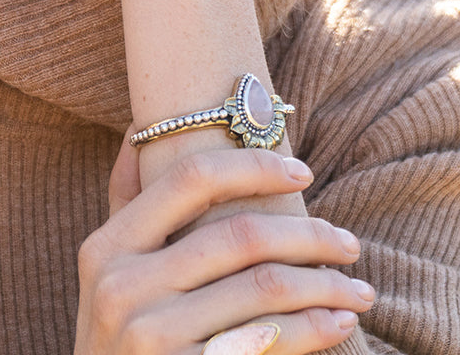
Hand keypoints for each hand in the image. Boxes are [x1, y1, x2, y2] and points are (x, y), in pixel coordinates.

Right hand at [75, 145, 373, 354]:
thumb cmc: (116, 342)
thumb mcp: (103, 274)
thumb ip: (123, 202)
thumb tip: (135, 125)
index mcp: (107, 247)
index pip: (191, 178)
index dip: (254, 167)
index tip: (303, 171)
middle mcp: (122, 288)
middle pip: (240, 235)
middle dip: (309, 236)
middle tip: (348, 243)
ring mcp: (150, 338)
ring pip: (264, 289)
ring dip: (325, 285)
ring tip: (357, 289)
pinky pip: (269, 343)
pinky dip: (313, 329)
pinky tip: (337, 324)